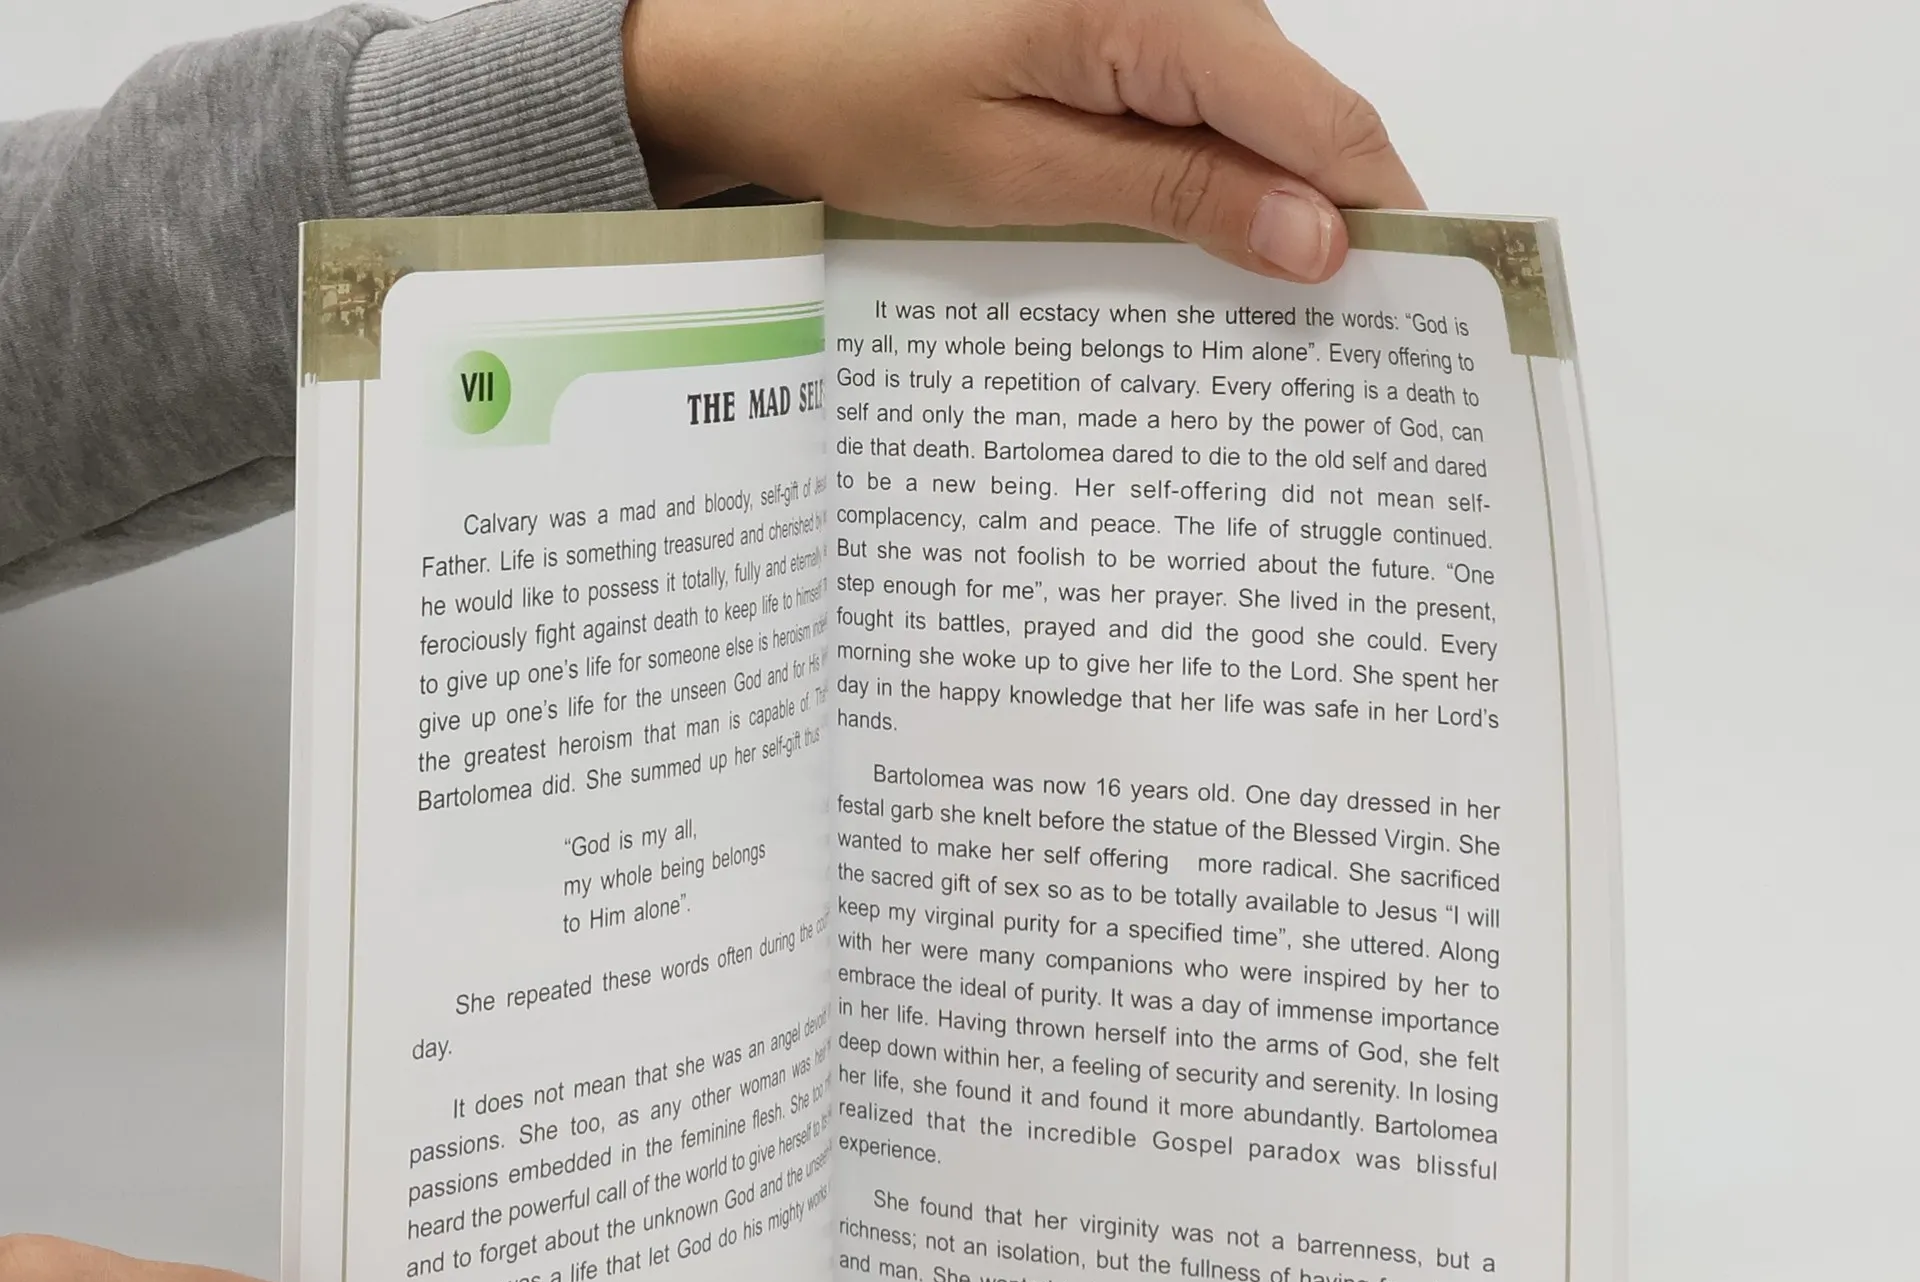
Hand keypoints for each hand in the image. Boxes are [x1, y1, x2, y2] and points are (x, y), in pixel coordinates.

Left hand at [624, 0, 1421, 281]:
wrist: (752, 39)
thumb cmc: (858, 98)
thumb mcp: (1024, 176)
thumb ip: (1181, 196)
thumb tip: (1321, 240)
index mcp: (1155, 2)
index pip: (1325, 115)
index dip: (1379, 212)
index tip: (1409, 309)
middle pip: (1304, 110)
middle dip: (1322, 219)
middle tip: (1323, 345)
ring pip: (1256, 107)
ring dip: (1261, 200)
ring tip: (1249, 308)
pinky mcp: (1118, 14)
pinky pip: (1200, 93)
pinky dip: (1206, 168)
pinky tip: (1186, 239)